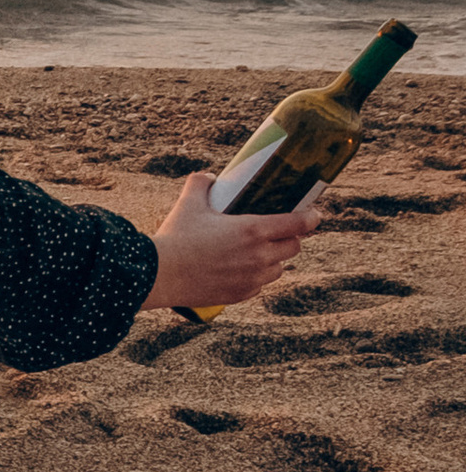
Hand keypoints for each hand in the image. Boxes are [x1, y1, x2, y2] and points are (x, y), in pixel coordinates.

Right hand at [142, 173, 323, 310]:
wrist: (158, 275)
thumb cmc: (175, 238)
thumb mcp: (188, 204)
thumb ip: (201, 184)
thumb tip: (210, 176)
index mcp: (254, 230)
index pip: (300, 223)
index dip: (311, 216)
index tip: (312, 214)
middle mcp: (259, 255)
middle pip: (294, 247)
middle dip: (290, 238)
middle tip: (278, 232)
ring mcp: (252, 278)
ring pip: (279, 268)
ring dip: (274, 259)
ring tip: (257, 253)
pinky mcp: (240, 295)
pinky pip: (259, 285)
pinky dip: (255, 277)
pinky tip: (240, 271)